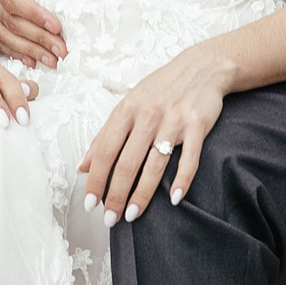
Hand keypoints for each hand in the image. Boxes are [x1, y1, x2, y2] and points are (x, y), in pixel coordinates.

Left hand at [77, 44, 234, 225]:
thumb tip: (83, 166)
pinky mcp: (197, 125)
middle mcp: (148, 115)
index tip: (91, 203)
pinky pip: (190, 158)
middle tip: (111, 218)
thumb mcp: (129, 104)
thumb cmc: (162, 88)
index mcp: (127, 110)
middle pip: (127, 162)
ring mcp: (174, 121)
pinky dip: (182, 180)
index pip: (106, 151)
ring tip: (133, 214)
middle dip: (116, 194)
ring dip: (142, 194)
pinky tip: (175, 198)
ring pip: (154, 165)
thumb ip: (105, 135)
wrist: (202, 67)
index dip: (96, 179)